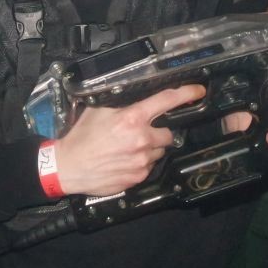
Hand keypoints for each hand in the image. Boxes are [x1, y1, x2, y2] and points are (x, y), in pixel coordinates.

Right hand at [55, 85, 203, 197]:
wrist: (69, 166)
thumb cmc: (82, 137)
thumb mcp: (98, 110)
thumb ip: (121, 103)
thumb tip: (136, 98)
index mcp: (132, 118)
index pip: (167, 100)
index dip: (186, 93)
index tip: (198, 91)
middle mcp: (141, 139)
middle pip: (168, 133)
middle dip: (158, 132)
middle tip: (141, 133)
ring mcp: (142, 161)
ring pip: (158, 151)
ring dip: (149, 148)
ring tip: (128, 149)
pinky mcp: (138, 177)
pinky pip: (148, 166)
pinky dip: (141, 163)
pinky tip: (124, 160)